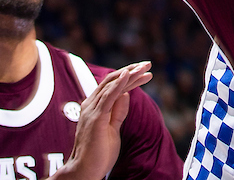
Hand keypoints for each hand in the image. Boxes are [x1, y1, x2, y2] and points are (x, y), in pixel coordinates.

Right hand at [58, 61, 151, 179]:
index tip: (146, 72)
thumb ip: (118, 112)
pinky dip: (118, 84)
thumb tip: (126, 94)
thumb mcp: (113, 129)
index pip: (113, 85)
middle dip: (131, 70)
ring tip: (144, 67)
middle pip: (112, 80)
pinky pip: (108, 97)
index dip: (130, 77)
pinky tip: (128, 75)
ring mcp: (91, 111)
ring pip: (112, 85)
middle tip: (148, 64)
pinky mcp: (95, 119)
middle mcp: (91, 105)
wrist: (85, 173)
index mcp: (95, 107)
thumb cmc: (98, 154)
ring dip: (129, 74)